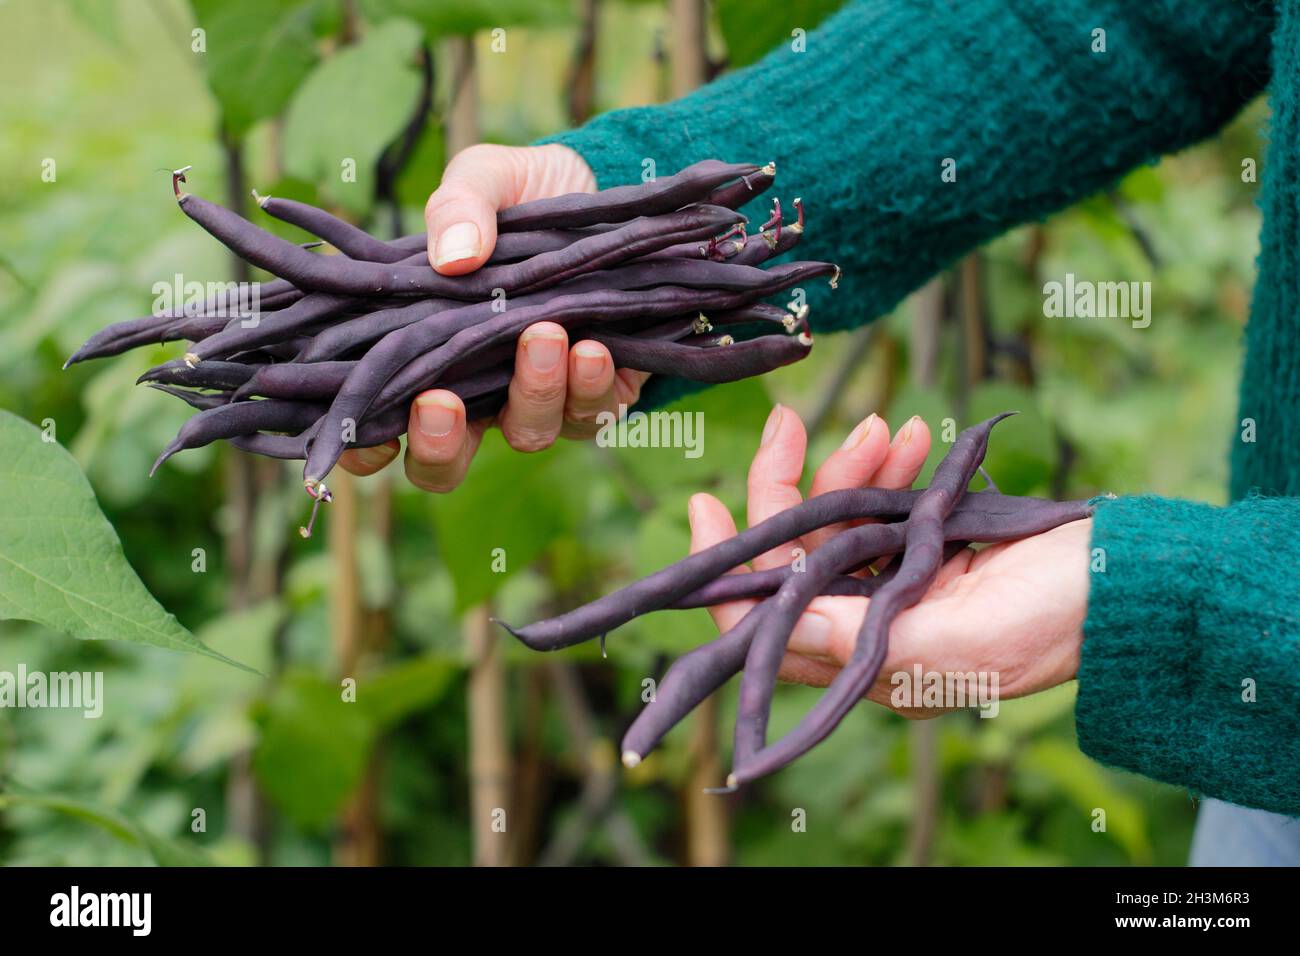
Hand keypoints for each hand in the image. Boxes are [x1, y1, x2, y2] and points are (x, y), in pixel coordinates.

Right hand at [339, 143, 648, 490]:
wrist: (606, 185)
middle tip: (440, 402)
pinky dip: (590, 384)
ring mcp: (537, 399)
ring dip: (531, 393)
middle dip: (438, 445)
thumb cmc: (522, 197)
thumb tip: (456, 254)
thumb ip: (459, 207)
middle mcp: (476, 394)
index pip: (378, 428)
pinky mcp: (599, 392)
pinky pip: (592, 412)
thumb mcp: (483, 180)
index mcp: (426, 355)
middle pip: (443, 463)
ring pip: (526, 435)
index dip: (364, 449)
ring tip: (542, 333)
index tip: (367, 431)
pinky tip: (592, 346)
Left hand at [687, 406, 1091, 716]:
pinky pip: (886, 509)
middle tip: (791, 422)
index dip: (725, 569)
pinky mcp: (934, 556)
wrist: (1135, 586)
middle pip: (794, 559)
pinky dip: (889, 471)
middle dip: (790, 488)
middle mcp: (873, 630)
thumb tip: (775, 628)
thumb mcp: (959, 639)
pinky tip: (911, 435)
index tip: (704, 503)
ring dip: (849, 468)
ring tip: (888, 424)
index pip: (765, 623)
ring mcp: (902, 591)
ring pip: (839, 524)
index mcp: (867, 664)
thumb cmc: (1059, 619)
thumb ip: (865, 640)